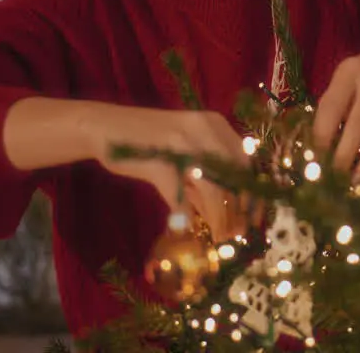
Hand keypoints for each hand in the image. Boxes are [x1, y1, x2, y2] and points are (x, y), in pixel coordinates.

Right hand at [83, 105, 252, 240]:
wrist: (104, 127)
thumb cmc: (148, 141)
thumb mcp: (185, 150)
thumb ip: (208, 175)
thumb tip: (232, 212)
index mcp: (214, 124)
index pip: (246, 161)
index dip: (253, 192)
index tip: (255, 217)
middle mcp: (203, 131)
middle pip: (235, 176)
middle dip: (240, 209)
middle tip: (239, 232)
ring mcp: (181, 146)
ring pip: (213, 190)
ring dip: (219, 218)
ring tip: (219, 237)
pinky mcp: (158, 164)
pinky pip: (180, 197)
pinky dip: (185, 216)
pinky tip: (187, 228)